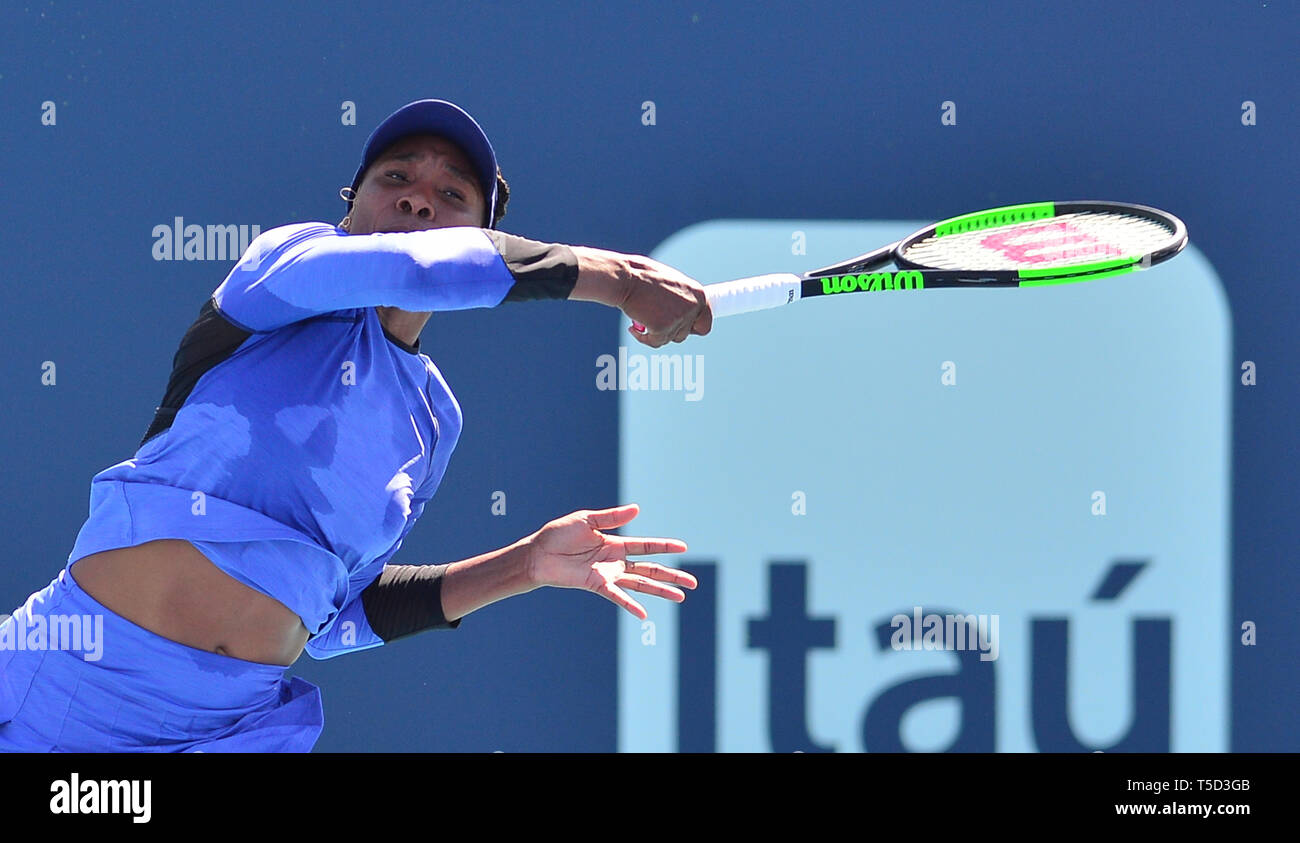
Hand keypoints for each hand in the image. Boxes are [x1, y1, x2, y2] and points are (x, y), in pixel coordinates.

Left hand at [524, 503, 697, 619]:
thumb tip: (637, 509)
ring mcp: (608, 575)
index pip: (647, 546)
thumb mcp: (586, 520)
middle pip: (650, 569)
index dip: (665, 546)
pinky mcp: (596, 585)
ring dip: (660, 590)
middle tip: (694, 583)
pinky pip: (617, 596)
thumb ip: (612, 517)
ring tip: (681, 597)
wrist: (538, 553)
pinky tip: (644, 615)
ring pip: (641, 584)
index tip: (684, 547)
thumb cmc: (559, 534)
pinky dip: (630, 604)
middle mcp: (615, 561)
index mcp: (615, 543)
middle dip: (672, 575)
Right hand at [618, 255, 712, 347]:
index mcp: (698, 293)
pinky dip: (643, 338)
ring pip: (670, 339)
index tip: (683, 329)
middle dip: (670, 331)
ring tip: (641, 319)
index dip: (693, 328)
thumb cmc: (642, 276)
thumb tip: (682, 312)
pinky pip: (655, 342)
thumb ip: (681, 297)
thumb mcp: (670, 282)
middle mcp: (693, 307)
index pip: (706, 322)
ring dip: (656, 333)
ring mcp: (679, 318)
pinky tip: (633, 328)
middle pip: (685, 334)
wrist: (625, 278)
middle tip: (655, 323)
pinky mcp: (663, 328)